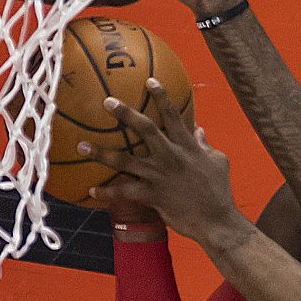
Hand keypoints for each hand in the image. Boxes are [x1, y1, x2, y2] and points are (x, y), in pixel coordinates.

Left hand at [81, 77, 244, 245]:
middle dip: (125, 113)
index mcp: (187, 146)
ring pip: (124, 161)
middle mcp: (170, 156)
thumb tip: (199, 129)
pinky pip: (124, 192)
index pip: (173, 115)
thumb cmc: (219, 190)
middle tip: (107, 101)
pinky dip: (107, 192)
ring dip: (101, 153)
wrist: (215, 220)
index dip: (161, 96)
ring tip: (81, 145)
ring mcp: (158, 176)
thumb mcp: (218, 161)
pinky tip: (92, 190)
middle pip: (144, 129)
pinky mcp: (151, 195)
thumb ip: (205, 144)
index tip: (149, 80)